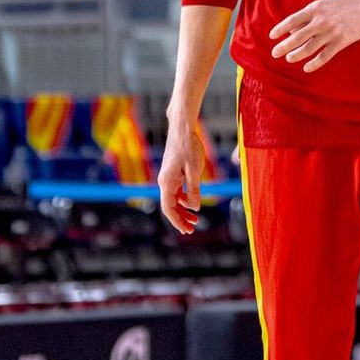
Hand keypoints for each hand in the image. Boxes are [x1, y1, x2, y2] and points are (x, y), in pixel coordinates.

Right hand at [158, 108, 203, 234]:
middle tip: (193, 228)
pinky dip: (184, 199)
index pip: (169, 208)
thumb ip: (194, 190)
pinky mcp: (172, 172)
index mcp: (167, 182)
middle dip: (181, 218)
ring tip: (196, 218)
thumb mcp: (194, 170)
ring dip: (184, 209)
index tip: (187, 230)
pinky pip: (176, 191)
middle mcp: (164, 181)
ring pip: (174, 199)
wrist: (182, 128)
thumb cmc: (189, 147)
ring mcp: (167, 177)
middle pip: (170, 206)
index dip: (177, 221)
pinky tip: (193, 202)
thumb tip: (195, 207)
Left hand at [270, 0, 359, 74]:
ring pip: (309, 48)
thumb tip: (294, 29)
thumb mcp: (326, 2)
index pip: (292, 20)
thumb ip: (311, 14)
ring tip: (289, 59)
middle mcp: (321, 20)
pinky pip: (324, 56)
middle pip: (297, 37)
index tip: (272, 36)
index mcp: (315, 8)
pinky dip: (314, 63)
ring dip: (296, 55)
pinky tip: (306, 67)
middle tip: (275, 53)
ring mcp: (331, 32)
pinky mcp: (342, 41)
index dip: (280, 29)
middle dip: (284, 46)